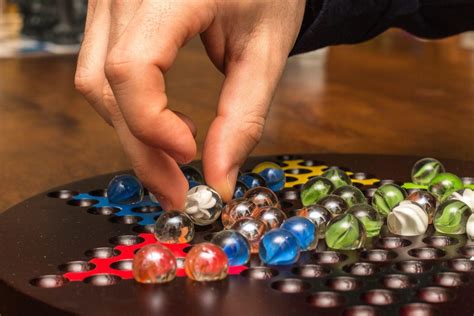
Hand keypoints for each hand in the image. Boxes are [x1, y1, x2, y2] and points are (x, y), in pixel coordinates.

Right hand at [75, 0, 305, 209]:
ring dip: (132, 132)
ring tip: (175, 155)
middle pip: (109, 87)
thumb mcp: (265, 50)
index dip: (152, 122)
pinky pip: (101, 70)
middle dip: (142, 150)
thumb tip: (219, 179)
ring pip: (96, 84)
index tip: (189, 153)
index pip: (131, 66)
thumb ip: (243, 117)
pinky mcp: (109, 12)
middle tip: (176, 191)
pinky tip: (163, 122)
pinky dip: (128, 108)